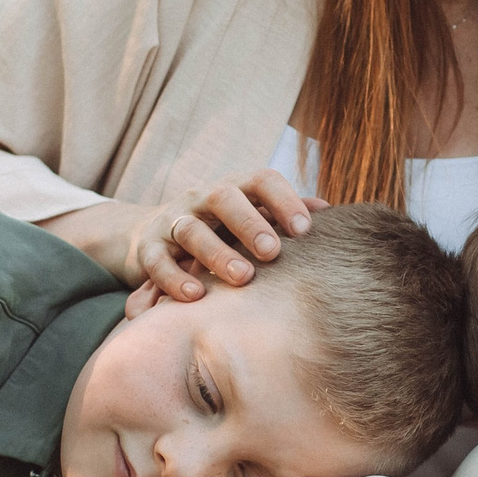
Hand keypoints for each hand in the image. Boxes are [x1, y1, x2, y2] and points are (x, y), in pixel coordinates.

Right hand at [128, 169, 327, 314]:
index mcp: (234, 189)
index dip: (284, 199)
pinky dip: (174, 278)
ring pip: (191, 229)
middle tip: (273, 252)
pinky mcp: (147, 248)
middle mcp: (202, 199)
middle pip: (223, 198)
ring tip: (242, 278)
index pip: (260, 180)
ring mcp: (172, 221)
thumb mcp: (251, 217)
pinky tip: (196, 296)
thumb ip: (284, 214)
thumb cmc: (220, 229)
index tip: (306, 229)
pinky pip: (157, 261)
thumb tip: (330, 212)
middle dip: (249, 224)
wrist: (153, 235)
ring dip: (216, 253)